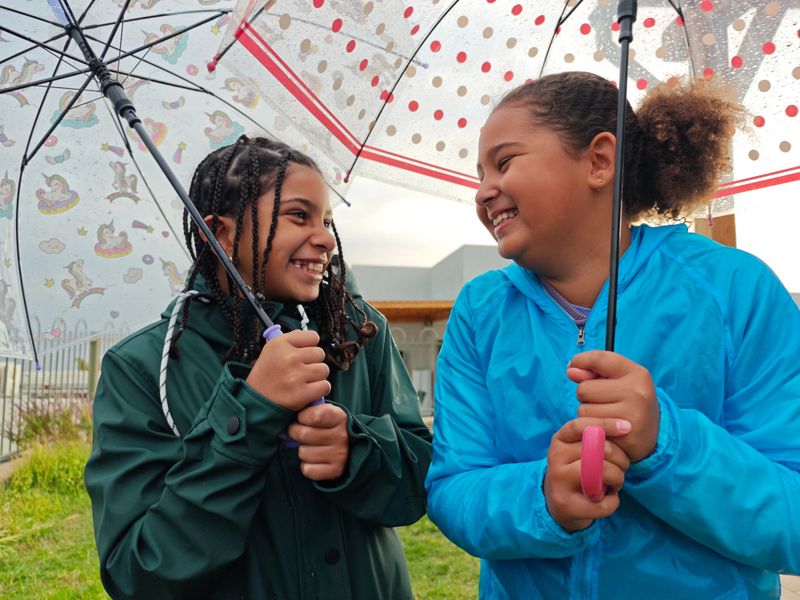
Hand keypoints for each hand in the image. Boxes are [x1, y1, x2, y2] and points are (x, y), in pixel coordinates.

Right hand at [246, 330, 329, 411]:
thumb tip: (313, 337)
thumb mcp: (272, 350)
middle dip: (313, 363)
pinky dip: (319, 390)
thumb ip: (292, 340)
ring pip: (324, 370)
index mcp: (280, 343)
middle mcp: (288, 357)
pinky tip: (307, 391)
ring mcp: (295, 376)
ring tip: (303, 381)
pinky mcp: (301, 393)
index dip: (310, 347)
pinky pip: (324, 386)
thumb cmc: (267, 375)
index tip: (303, 354)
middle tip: (301, 371)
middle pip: (320, 354)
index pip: (313, 337)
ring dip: (317, 377)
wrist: (255, 401)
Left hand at [288, 403, 348, 480]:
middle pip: (303, 434)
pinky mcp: (336, 470)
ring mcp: (340, 454)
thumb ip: (310, 408)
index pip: (314, 415)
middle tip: (299, 433)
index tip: (303, 418)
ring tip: (311, 447)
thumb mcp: (324, 412)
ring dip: (302, 451)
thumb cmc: (327, 426)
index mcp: (339, 417)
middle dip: (295, 433)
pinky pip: (308, 469)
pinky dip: (307, 466)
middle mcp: (341, 435)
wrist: (348, 449)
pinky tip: (315, 460)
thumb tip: (290, 409)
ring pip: (303, 453)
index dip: (302, 417)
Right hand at [544, 418, 630, 532]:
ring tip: (616, 483)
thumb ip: (595, 438)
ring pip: (602, 473)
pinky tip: (608, 499)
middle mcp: (555, 458)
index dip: (605, 424)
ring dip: (618, 479)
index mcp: (559, 440)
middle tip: (623, 466)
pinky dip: (613, 501)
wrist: (559, 504)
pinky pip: (602, 503)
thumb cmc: (578, 470)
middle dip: (621, 458)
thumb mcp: (580, 450)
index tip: (627, 427)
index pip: (580, 426)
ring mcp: (558, 482)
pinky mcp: (566, 505)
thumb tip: (625, 427)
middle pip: (598, 449)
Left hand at [567, 351, 659, 462]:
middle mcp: (637, 392)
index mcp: (637, 374)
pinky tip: (605, 428)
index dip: (581, 360)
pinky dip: (590, 428)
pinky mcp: (623, 435)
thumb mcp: (616, 381)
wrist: (651, 436)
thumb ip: (592, 373)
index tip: (574, 365)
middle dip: (586, 395)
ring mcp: (632, 415)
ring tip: (605, 415)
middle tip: (602, 401)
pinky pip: (588, 427)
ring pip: (583, 409)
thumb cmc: (628, 402)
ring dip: (587, 414)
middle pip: (584, 388)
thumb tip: (571, 370)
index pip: (599, 358)